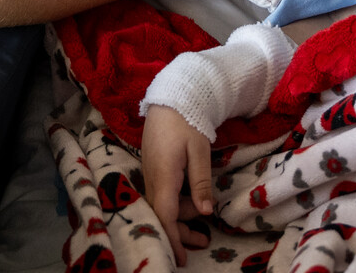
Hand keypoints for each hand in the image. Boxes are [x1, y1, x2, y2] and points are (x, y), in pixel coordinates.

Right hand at [141, 104, 215, 266]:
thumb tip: (204, 212)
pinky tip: (192, 201)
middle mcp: (152, 179)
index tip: (182, 258)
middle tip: (203, 242)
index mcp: (164, 176)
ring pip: (162, 206)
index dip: (174, 238)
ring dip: (181, 217)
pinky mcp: (153, 170)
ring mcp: (150, 175)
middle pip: (162, 216)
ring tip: (203, 217)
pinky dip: (176, 204)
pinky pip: (162, 195)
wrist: (170, 99)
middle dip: (180, 233)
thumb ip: (201, 182)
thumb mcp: (199, 151)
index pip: (165, 216)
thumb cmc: (187, 121)